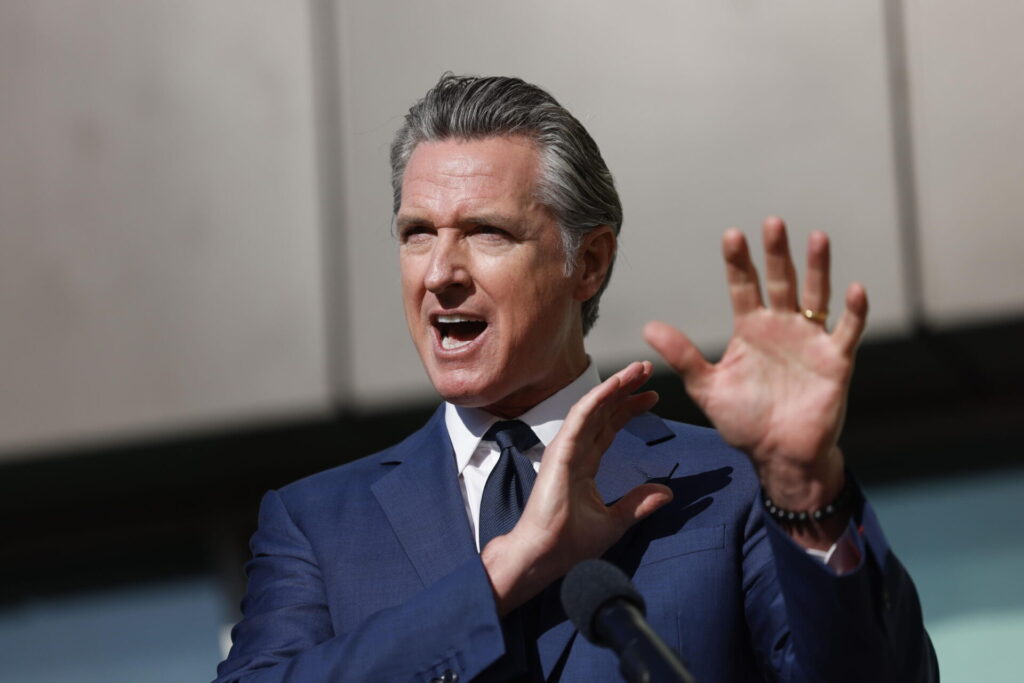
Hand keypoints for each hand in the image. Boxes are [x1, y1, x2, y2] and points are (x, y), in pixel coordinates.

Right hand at [481, 361, 672, 614]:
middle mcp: (573, 453)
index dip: (628, 410)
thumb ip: (637, 504)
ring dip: (614, 386)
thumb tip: (667, 493)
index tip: (652, 398)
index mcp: (583, 466)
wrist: (542, 558)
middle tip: (646, 371)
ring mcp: (564, 450)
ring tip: (637, 370)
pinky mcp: (559, 452)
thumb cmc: (568, 545)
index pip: (608, 429)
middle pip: (602, 412)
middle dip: (624, 390)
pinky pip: (580, 418)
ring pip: (592, 408)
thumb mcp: (614, 522)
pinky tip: (615, 385)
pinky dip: (597, 399)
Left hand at [644, 217, 867, 516]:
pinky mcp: (835, 361)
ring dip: (817, 268)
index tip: (732, 234)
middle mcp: (781, 328)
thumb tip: (648, 327)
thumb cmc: (744, 421)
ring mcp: (810, 341)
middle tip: (772, 223)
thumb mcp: (707, 387)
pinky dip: (854, 311)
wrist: (778, 455)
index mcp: (750, 330)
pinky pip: (847, 331)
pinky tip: (854, 289)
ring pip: (816, 296)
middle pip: (780, 281)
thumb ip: (683, 355)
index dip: (738, 262)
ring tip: (817, 238)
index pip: (743, 287)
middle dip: (776, 253)